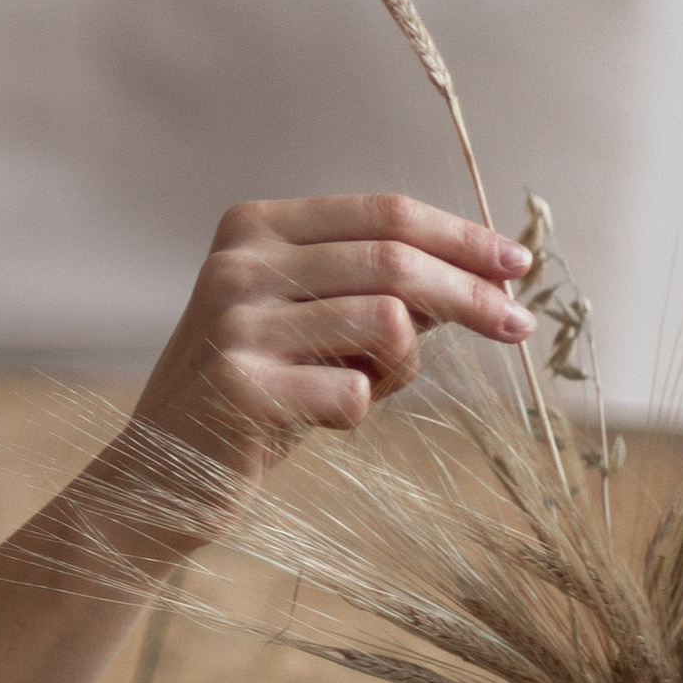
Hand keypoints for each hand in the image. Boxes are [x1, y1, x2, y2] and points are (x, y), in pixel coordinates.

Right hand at [118, 193, 533, 514]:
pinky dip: (362, 410)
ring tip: (376, 388)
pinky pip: (356, 393)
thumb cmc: (256, 391)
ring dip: (406, 365)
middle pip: (394, 260)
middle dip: (471, 292)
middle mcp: (240, 263)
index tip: (516, 265)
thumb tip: (486, 273)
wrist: (163, 471)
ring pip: (385, 321)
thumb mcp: (311, 322)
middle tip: (518, 326)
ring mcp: (236, 323)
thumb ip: (377, 289)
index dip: (460, 236)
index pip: (384, 212)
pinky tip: (322, 419)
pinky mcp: (242, 388)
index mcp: (256, 227)